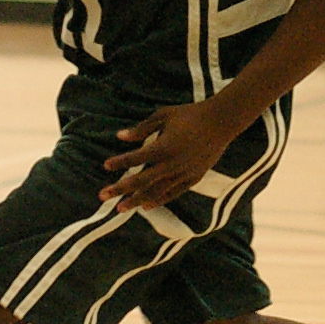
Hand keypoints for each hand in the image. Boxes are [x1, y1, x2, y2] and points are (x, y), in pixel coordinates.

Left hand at [103, 102, 245, 209]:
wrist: (221, 122)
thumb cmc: (190, 115)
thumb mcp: (164, 116)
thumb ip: (142, 129)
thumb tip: (120, 137)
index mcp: (163, 146)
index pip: (136, 157)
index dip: (120, 162)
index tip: (106, 166)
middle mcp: (172, 163)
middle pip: (141, 180)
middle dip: (120, 189)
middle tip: (103, 197)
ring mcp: (183, 172)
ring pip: (156, 190)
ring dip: (136, 200)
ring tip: (120, 208)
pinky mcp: (194, 177)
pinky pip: (173, 192)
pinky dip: (159, 200)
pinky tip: (145, 206)